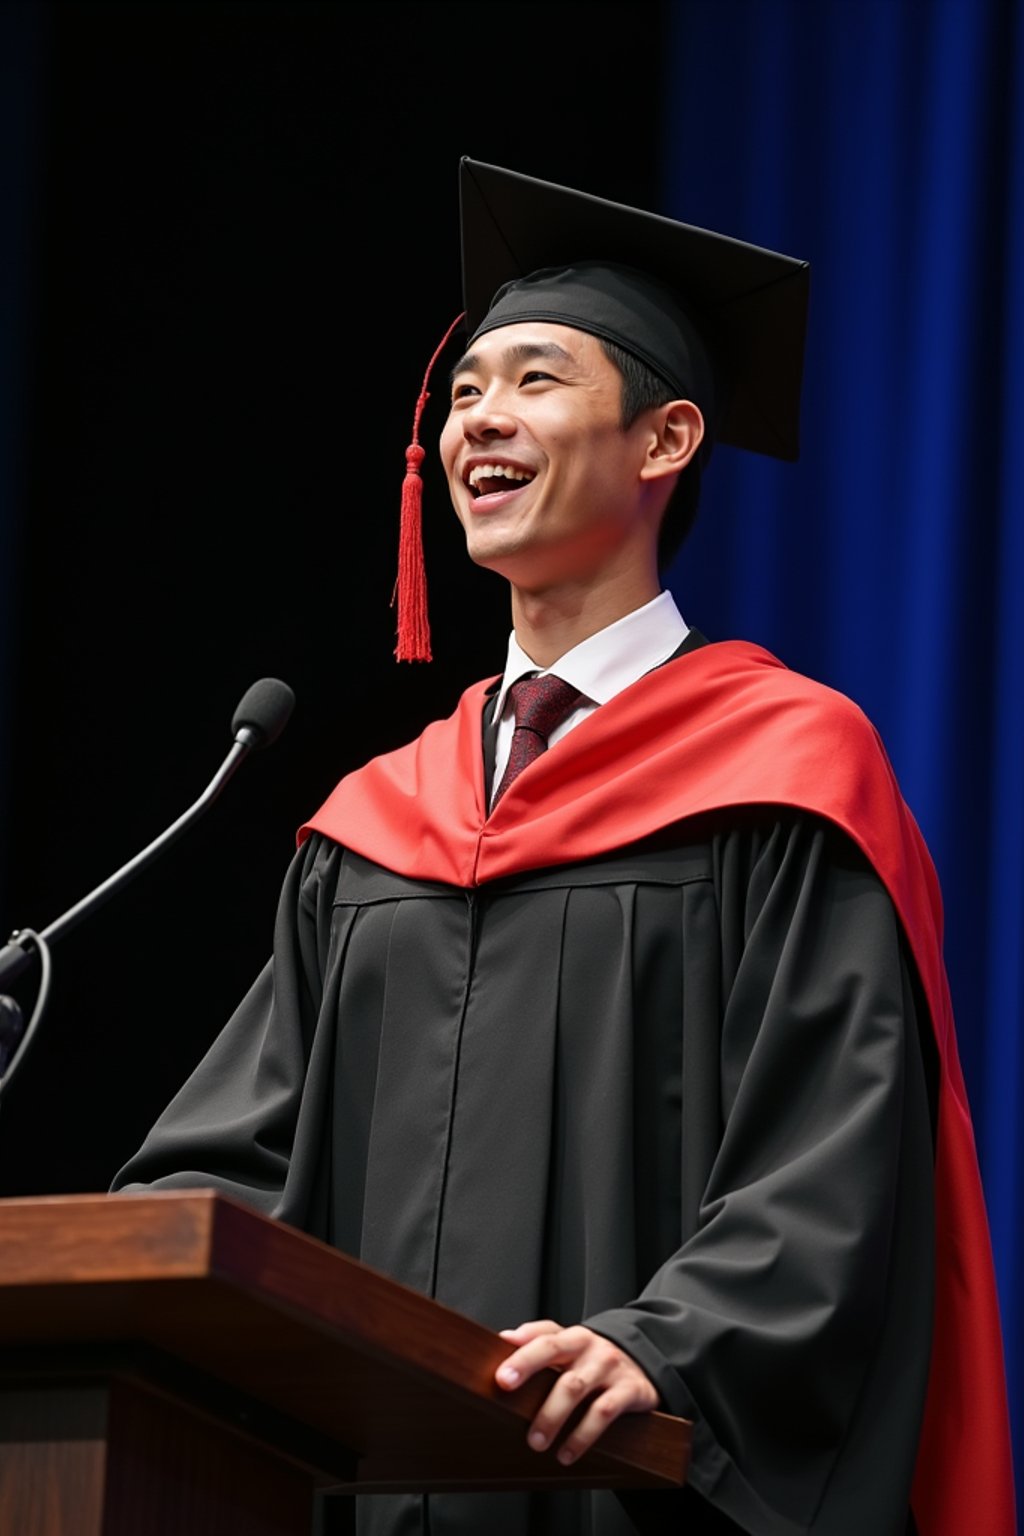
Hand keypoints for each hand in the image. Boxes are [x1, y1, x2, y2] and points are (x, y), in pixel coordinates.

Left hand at [494, 1319, 658, 1464]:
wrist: (644, 1363)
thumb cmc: (594, 1360)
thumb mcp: (571, 1347)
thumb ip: (538, 1341)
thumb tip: (503, 1339)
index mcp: (571, 1336)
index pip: (542, 1336)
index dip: (520, 1353)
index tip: (501, 1376)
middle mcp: (589, 1346)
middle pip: (555, 1351)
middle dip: (529, 1372)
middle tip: (509, 1401)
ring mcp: (609, 1367)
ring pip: (576, 1387)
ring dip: (552, 1416)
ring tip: (537, 1442)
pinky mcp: (629, 1390)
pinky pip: (603, 1413)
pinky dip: (583, 1436)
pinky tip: (567, 1453)